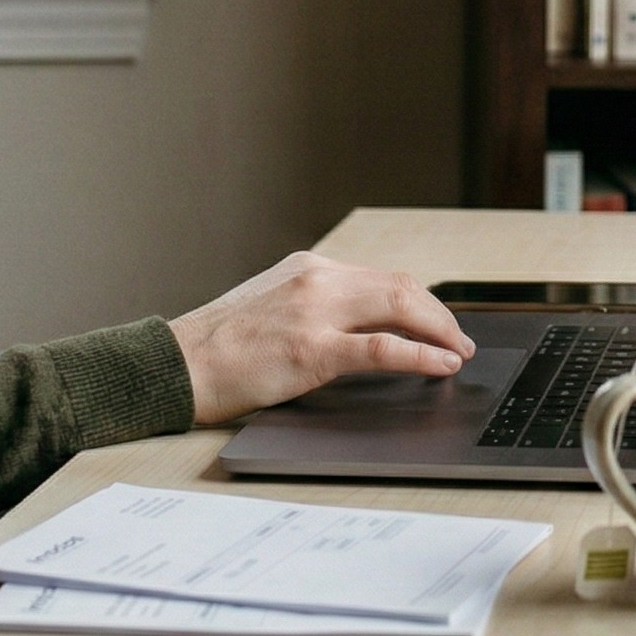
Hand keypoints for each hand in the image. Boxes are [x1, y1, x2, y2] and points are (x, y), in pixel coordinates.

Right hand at [168, 251, 476, 425]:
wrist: (175, 366)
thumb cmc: (218, 349)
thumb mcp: (272, 309)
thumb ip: (314, 308)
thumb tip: (361, 328)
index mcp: (308, 269)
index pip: (382, 278)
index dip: (420, 301)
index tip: (438, 321)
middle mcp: (316, 280)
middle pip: (400, 287)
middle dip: (439, 314)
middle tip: (460, 340)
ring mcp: (314, 312)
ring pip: (399, 306)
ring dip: (439, 330)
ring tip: (457, 352)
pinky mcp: (311, 350)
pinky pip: (382, 349)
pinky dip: (420, 354)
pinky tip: (439, 364)